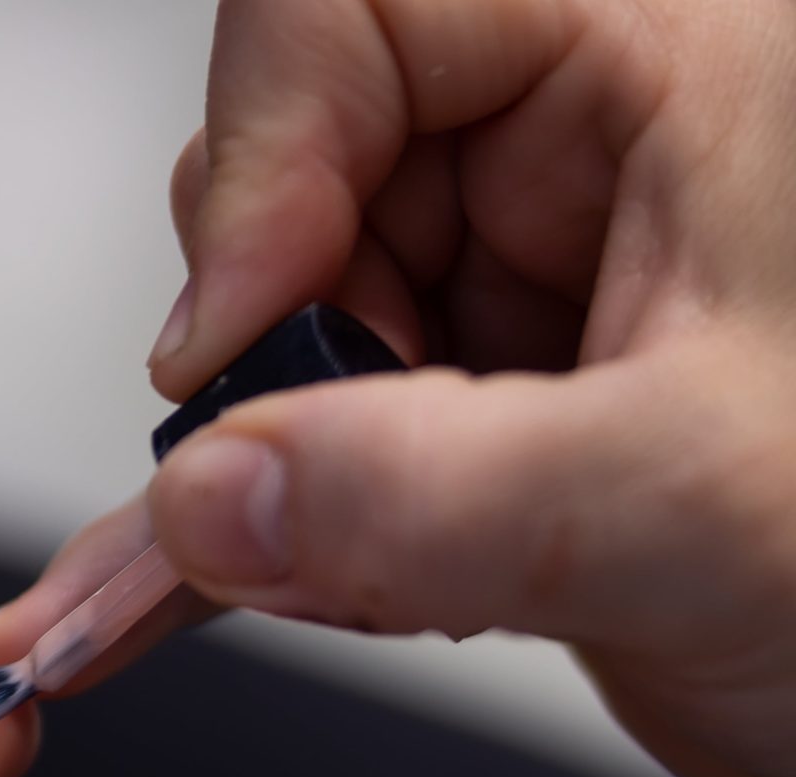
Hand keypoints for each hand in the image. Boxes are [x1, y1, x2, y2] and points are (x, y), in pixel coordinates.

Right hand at [0, 0, 795, 776]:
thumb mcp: (701, 510)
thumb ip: (435, 498)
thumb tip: (210, 497)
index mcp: (671, 56)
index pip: (350, 9)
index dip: (262, 160)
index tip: (243, 342)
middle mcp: (593, 140)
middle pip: (297, 165)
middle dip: (279, 345)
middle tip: (325, 484)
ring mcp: (541, 266)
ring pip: (294, 306)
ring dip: (290, 453)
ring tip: (387, 559)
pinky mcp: (504, 385)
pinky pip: (326, 415)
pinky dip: (286, 515)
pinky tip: (292, 584)